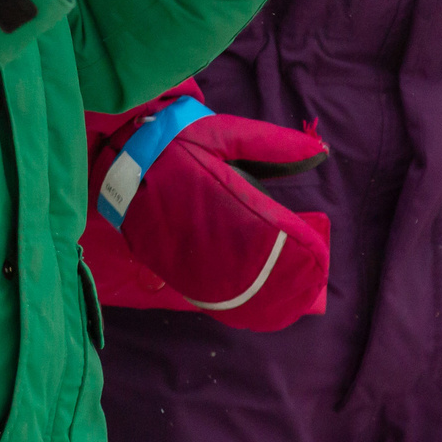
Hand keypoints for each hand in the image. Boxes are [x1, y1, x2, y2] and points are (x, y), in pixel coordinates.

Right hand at [86, 96, 329, 331]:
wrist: (119, 156)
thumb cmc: (178, 141)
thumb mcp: (225, 134)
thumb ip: (273, 145)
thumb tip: (322, 150)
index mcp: (218, 193)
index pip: (265, 229)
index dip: (293, 247)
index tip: (317, 255)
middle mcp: (201, 228)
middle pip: (248, 267)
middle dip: (283, 280)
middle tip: (311, 285)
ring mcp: (181, 250)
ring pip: (225, 286)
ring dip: (260, 298)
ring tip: (290, 305)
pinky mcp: (166, 262)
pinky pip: (201, 290)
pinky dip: (229, 302)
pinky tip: (251, 307)